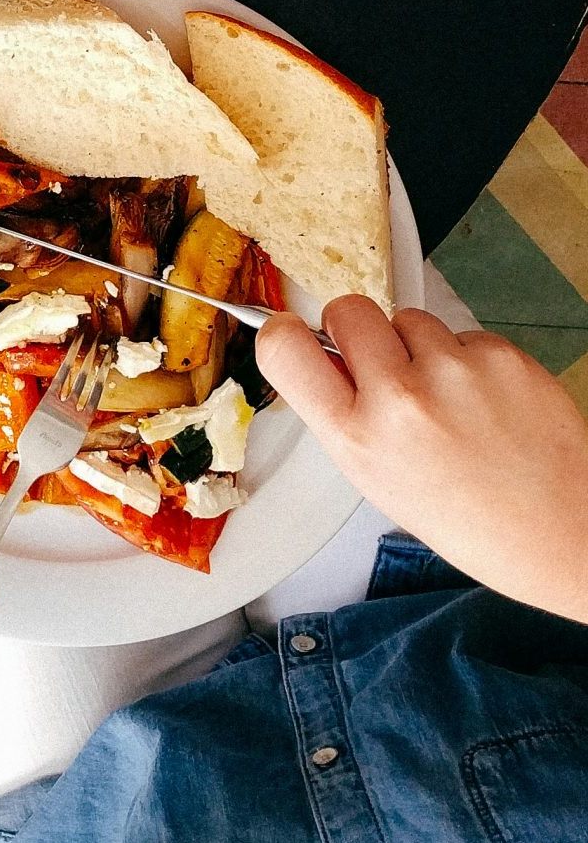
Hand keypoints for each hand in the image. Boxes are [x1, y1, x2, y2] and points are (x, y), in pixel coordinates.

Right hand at [257, 297, 587, 622]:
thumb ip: (347, 417)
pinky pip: (462, 333)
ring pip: (410, 319)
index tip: (292, 333)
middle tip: (381, 362)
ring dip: (420, 347)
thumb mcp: (379, 482)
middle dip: (356, 329)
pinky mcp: (499, 354)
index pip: (285, 349)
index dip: (282, 332)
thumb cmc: (472, 520)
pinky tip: (486, 402)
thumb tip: (324, 357)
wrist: (561, 532)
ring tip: (449, 399)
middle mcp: (400, 398)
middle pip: (348, 310)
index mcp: (358, 439)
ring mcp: (453, 370)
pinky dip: (468, 358)